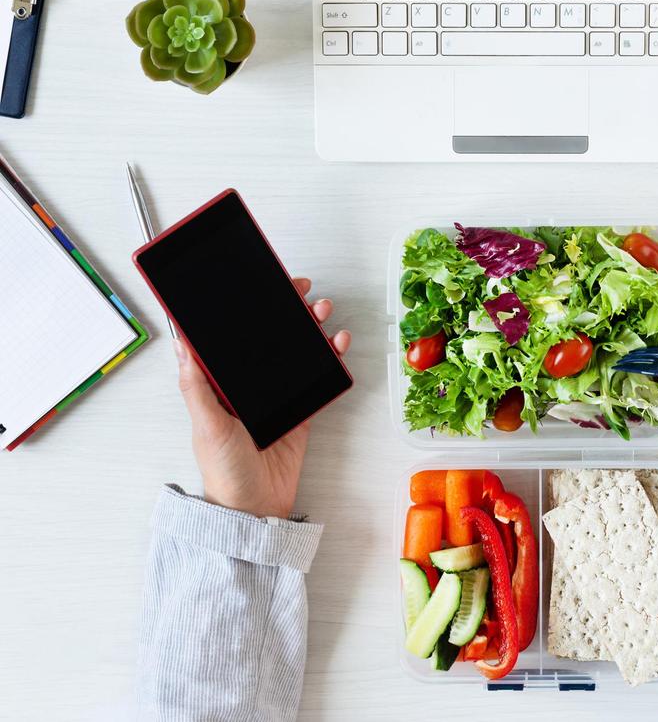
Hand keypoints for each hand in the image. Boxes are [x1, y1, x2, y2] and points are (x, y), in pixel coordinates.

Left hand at [174, 277, 350, 519]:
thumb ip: (197, 386)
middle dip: (287, 311)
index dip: (248, 309)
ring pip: (296, 351)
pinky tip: (338, 345)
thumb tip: (181, 344)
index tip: (263, 285)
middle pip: (269, 338)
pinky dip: (330, 358)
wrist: (256, 510)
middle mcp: (248, 385)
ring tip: (323, 312)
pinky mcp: (300, 410)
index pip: (234, 336)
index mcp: (220, 383)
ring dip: (310, 329)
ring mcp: (277, 396)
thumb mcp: (206, 426)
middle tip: (303, 291)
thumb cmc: (224, 472)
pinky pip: (317, 377)